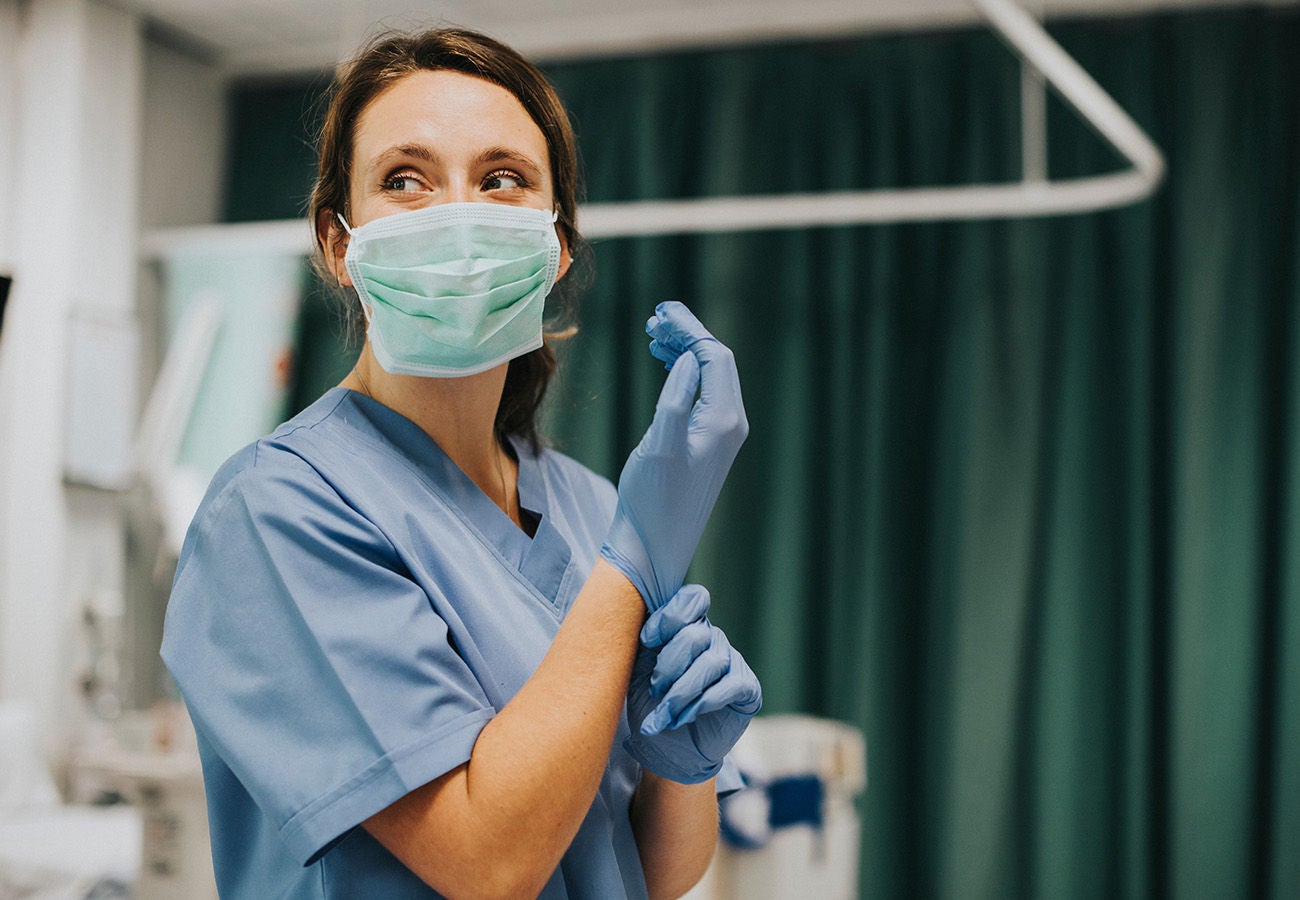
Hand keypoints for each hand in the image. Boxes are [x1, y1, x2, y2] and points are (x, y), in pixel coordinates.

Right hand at [600, 302, 747, 610]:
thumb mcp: (659, 445)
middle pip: (716, 362)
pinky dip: (683, 374)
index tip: (660, 313)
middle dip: (687, 335)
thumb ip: (676, 398)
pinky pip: (702, 395)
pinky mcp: (707, 445)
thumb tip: (688, 359)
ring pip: (709, 377)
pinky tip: (664, 366)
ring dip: (684, 352)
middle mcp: (730, 425)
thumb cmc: (652, 500)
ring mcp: (721, 436)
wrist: (653, 546)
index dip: (689, 330)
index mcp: (723, 420)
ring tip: (653, 336)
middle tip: (654, 319)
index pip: (714, 356)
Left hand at [625, 584, 760, 784]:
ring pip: (711, 662)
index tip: (646, 641)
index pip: (692, 599)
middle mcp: (712, 638)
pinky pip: (730, 685)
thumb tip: (638, 620)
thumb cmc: (650, 704)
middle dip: (669, 664)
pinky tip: (685, 717)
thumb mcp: (638, 670)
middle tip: (654, 690)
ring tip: (664, 714)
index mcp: (686, 626)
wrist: (666, 749)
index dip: (669, 616)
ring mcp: (732, 661)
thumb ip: (644, 642)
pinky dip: (703, 702)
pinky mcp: (747, 688)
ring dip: (681, 691)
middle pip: (696, 633)